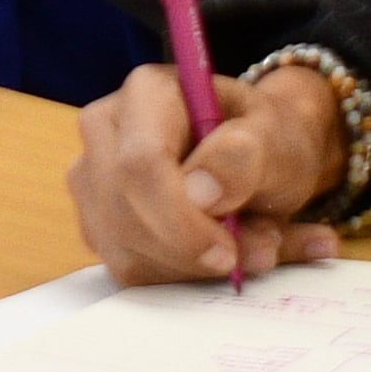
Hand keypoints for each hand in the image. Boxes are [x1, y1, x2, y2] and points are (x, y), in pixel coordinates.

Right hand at [69, 58, 347, 286]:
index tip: (226, 252)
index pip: (140, 164)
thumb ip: (246, 158)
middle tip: (245, 258)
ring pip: (122, 249)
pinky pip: (129, 269)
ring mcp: (92, 178)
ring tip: (245, 249)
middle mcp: (104, 129)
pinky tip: (217, 260)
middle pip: (122, 211)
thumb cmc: (266, 141)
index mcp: (146, 92)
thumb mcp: (277, 140)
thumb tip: (202, 193)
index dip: (179, 219)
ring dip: (190, 268)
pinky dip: (182, 278)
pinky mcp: (98, 222)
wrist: (261, 157)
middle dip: (186, 252)